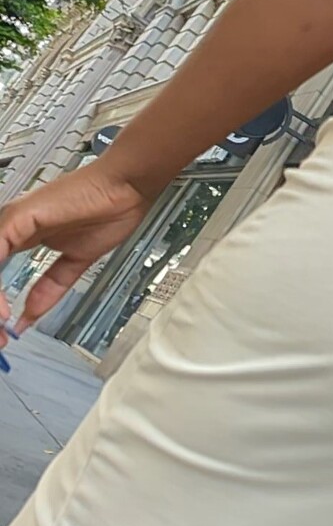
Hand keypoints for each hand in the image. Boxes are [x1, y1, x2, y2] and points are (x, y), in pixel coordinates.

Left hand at [0, 164, 153, 343]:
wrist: (126, 189)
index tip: (8, 329)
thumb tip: (29, 315)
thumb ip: (50, 287)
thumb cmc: (108, 211)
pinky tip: (5, 305)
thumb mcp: (76, 261)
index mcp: (20, 237)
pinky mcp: (16, 218)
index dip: (1, 305)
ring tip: (3, 323)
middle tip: (2, 337)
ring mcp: (10, 222)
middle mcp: (9, 229)